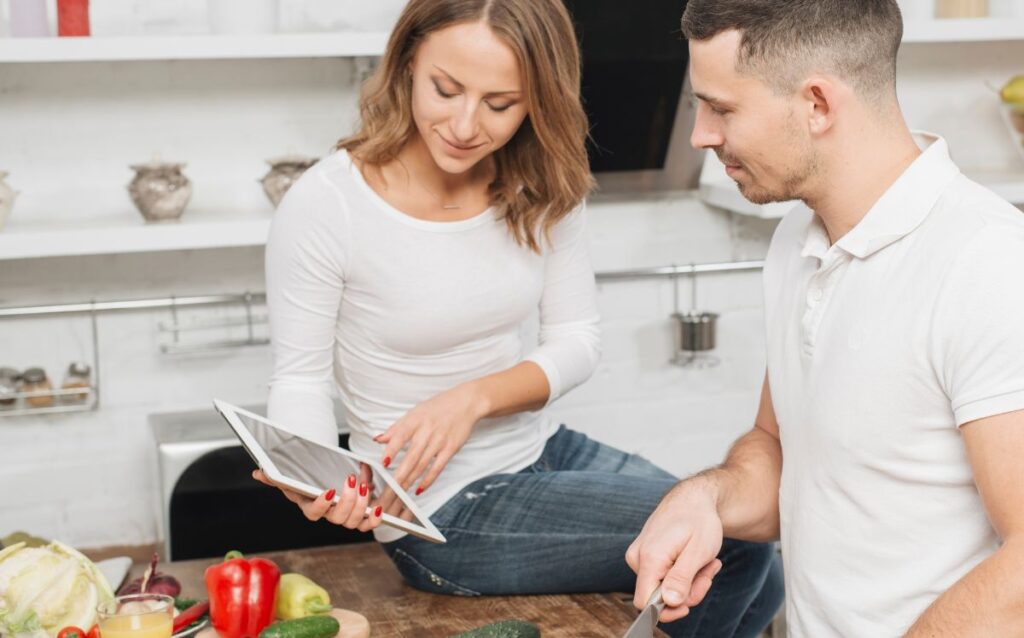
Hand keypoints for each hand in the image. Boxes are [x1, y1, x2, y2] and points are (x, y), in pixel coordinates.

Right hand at [252, 465, 382, 531]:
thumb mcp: (292, 478)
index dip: (322, 504)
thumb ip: (276, 476)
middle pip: (338, 518)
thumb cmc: (309, 482)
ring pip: (354, 521)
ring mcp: (345, 517)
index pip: (314, 513)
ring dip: (361, 505)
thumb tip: (258, 472)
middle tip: (352, 482)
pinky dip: (375, 519)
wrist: (325, 481)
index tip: (330, 490)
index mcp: (312, 507)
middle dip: (348, 502)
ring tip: (364, 486)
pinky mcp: (360, 515)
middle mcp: (329, 515)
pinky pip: (368, 524)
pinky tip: (379, 507)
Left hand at [375, 383, 484, 497]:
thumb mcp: (415, 413)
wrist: (465, 403)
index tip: (383, 463)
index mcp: (415, 420)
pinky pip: (437, 467)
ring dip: (410, 480)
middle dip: (400, 474)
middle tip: (389, 488)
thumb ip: (396, 428)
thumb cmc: (438, 407)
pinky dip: (428, 480)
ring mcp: (440, 441)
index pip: (400, 436)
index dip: (392, 450)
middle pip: (411, 456)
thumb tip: (378, 439)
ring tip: (400, 492)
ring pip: (422, 464)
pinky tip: (420, 489)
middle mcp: (427, 431)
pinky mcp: (451, 448)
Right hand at [626, 480, 724, 622]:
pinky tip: (694, 560)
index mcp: (650, 558)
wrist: (692, 499)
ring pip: (663, 588)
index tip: (689, 604)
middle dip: (687, 591)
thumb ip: (681, 578)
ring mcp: (639, 556)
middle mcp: (637, 558)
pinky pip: (662, 578)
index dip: (668, 610)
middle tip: (707, 573)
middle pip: (658, 597)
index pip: (645, 602)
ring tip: (704, 562)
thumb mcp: (698, 551)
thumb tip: (669, 602)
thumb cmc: (698, 520)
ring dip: (689, 582)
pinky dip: (682, 574)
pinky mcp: (644, 556)